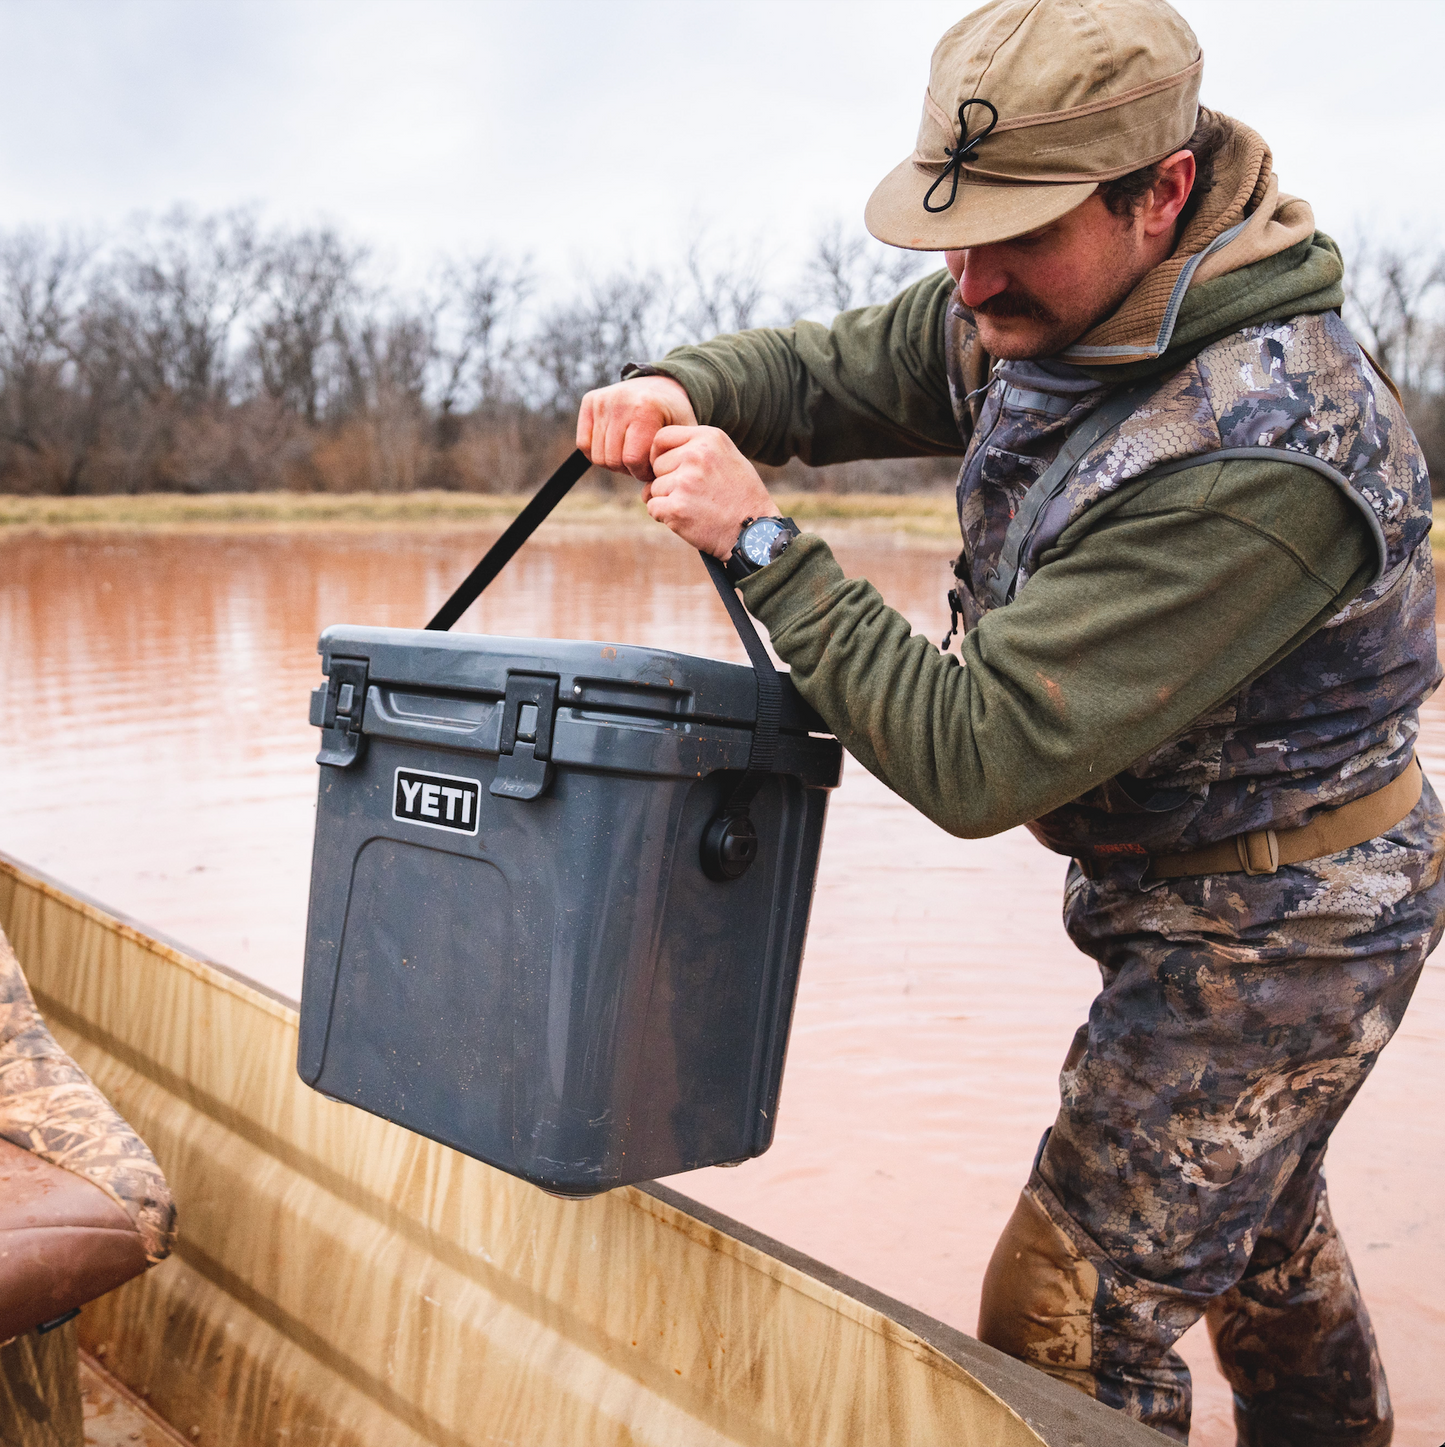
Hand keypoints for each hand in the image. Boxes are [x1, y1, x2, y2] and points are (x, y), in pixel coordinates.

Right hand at [576, 375, 696, 481]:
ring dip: (615, 464)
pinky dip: (599, 454)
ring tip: (632, 455)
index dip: (643, 473)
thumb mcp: (683, 435)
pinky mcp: (590, 400)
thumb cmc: (674, 417)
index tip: (655, 468)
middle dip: (629, 470)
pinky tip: (616, 449)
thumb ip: (674, 458)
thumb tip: (656, 487)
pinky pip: (584, 445)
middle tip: (643, 463)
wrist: (662, 386)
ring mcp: (603, 399)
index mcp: (646, 407)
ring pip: (598, 456)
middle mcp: (621, 400)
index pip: (633, 460)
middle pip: (613, 460)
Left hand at [646, 426, 778, 559]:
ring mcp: (685, 481)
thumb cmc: (741, 496)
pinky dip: (664, 516)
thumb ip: (697, 449)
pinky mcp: (677, 508)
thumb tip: (654, 460)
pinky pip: (653, 508)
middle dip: (667, 480)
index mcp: (708, 438)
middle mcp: (696, 455)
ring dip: (667, 500)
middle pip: (657, 464)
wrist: (754, 532)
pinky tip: (687, 519)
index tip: (669, 468)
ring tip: (695, 508)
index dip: (660, 454)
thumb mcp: (727, 457)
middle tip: (693, 495)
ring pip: (654, 488)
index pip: (662, 437)